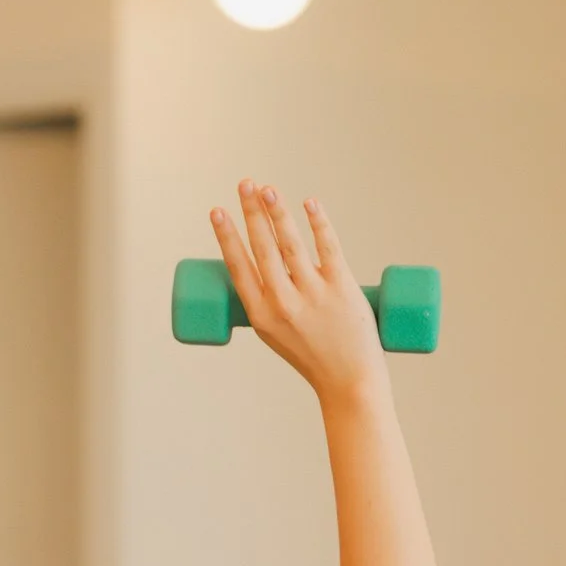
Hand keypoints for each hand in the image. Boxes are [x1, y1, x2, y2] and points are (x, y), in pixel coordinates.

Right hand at [209, 180, 382, 398]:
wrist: (348, 381)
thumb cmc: (313, 357)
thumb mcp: (278, 334)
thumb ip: (273, 299)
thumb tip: (277, 260)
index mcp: (260, 316)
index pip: (237, 266)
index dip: (226, 236)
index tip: (217, 211)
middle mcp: (282, 302)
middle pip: (262, 247)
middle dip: (250, 211)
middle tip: (244, 184)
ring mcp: (312, 294)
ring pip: (291, 243)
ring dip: (277, 211)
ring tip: (267, 188)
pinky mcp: (341, 287)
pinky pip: (328, 247)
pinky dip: (318, 222)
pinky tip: (309, 203)